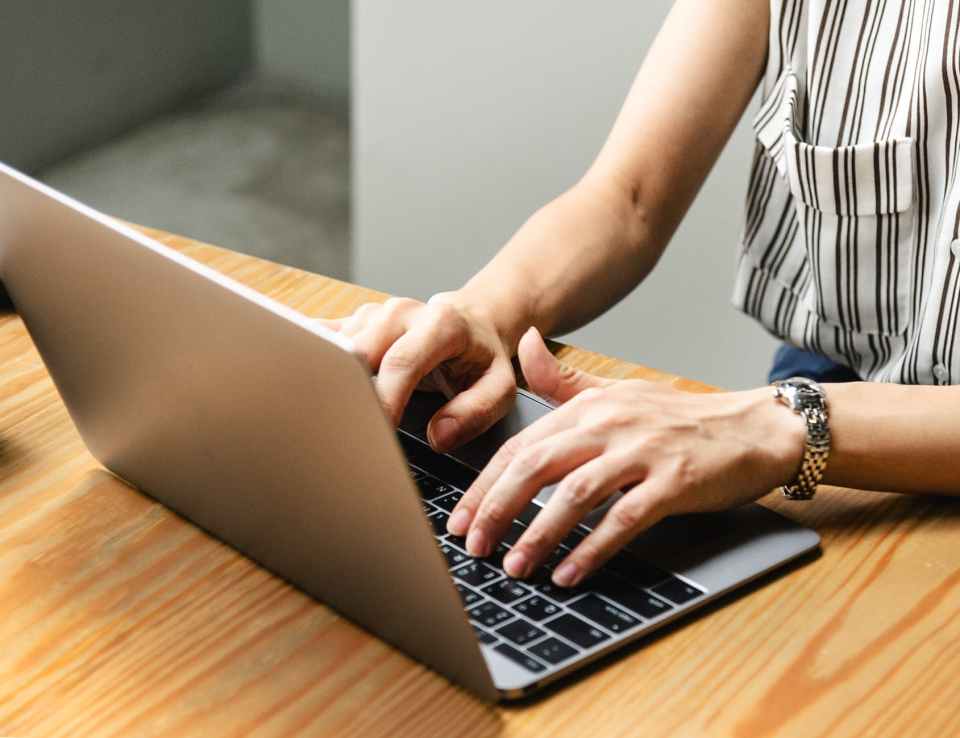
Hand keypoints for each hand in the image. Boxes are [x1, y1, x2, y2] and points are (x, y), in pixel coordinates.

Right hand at [316, 293, 517, 450]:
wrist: (473, 320)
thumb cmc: (483, 357)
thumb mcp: (500, 387)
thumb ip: (475, 411)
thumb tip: (438, 436)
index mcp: (441, 324)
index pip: (402, 363)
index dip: (385, 399)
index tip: (377, 431)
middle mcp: (401, 313)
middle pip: (358, 352)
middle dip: (349, 393)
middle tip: (347, 432)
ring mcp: (373, 314)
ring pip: (333, 347)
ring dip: (328, 382)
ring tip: (326, 418)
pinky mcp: (353, 321)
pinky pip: (319, 337)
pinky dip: (307, 359)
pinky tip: (297, 380)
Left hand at [447, 327, 803, 586]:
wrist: (754, 427)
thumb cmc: (680, 417)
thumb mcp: (618, 393)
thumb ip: (565, 380)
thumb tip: (526, 344)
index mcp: (589, 406)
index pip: (522, 445)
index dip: (485, 482)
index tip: (461, 516)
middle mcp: (610, 424)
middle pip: (537, 465)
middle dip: (497, 507)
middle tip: (473, 546)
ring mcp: (642, 452)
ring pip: (574, 494)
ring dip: (538, 534)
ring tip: (513, 565)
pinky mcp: (674, 482)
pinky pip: (623, 519)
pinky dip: (592, 549)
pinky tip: (568, 572)